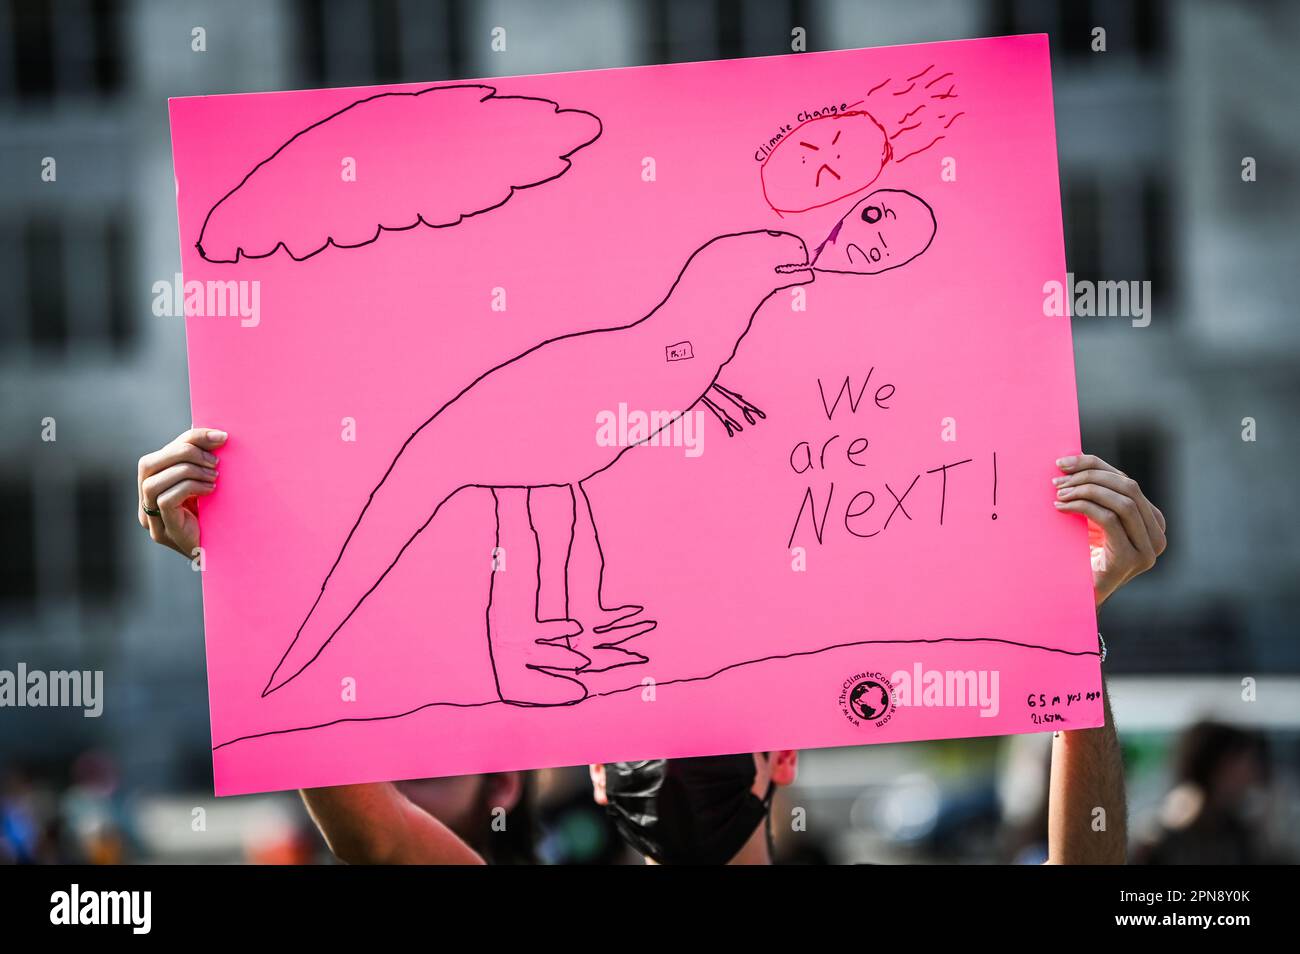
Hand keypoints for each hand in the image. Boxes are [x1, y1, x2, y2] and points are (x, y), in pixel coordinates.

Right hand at [137, 427, 225, 556]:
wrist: (229, 555)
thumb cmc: (222, 517)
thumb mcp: (210, 484)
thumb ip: (204, 463)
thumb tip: (215, 435)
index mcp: (155, 487)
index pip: (160, 454)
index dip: (188, 439)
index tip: (220, 437)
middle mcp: (147, 504)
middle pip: (147, 464)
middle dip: (183, 452)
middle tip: (216, 461)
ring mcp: (152, 520)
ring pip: (152, 482)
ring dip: (187, 471)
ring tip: (215, 476)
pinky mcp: (164, 532)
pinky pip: (165, 500)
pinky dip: (189, 488)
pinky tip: (211, 490)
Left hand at [1053, 454, 1165, 606]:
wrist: (1077, 597)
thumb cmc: (1082, 556)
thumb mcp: (1093, 521)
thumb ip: (1095, 495)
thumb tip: (1073, 459)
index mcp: (1152, 520)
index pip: (1125, 480)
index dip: (1094, 465)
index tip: (1062, 462)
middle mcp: (1157, 534)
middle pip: (1127, 486)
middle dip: (1089, 476)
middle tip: (1057, 480)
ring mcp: (1148, 549)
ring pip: (1122, 501)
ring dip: (1085, 491)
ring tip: (1058, 493)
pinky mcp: (1132, 559)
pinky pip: (1110, 520)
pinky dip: (1083, 507)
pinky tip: (1061, 508)